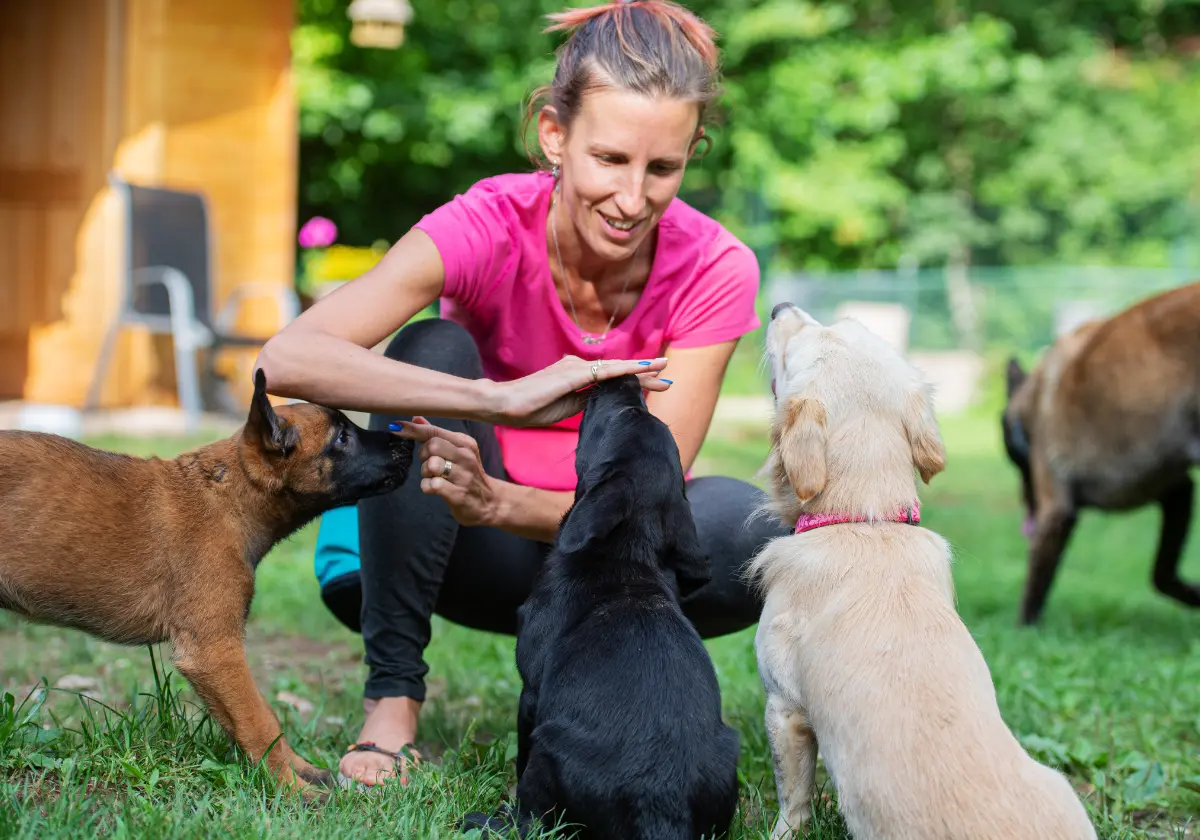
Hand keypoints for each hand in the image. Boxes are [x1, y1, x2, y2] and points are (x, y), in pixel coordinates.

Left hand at [394, 418, 497, 526]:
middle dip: (423, 455)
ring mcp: (464, 476)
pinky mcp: (459, 494)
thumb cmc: (467, 474)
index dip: (412, 429)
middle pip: (432, 445)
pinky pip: (432, 485)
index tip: (395, 427)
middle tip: (428, 464)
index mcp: (465, 443)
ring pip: (432, 465)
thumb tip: (416, 418)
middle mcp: (466, 456)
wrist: (490, 502)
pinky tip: (435, 488)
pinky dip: (427, 487)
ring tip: (433, 477)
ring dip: (425, 472)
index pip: (435, 431)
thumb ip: (436, 435)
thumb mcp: (457, 451)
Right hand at [488, 355, 670, 426]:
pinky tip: (642, 370)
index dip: (634, 381)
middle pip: (617, 372)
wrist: (504, 404)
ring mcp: (575, 368)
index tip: (655, 386)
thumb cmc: (529, 409)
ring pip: (615, 370)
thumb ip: (586, 403)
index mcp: (576, 377)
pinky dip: (625, 371)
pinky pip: (604, 372)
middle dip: (643, 375)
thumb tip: (606, 404)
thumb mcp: (566, 409)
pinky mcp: (572, 374)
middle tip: (668, 378)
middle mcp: (578, 367)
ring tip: (663, 372)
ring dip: (640, 371)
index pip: (611, 379)